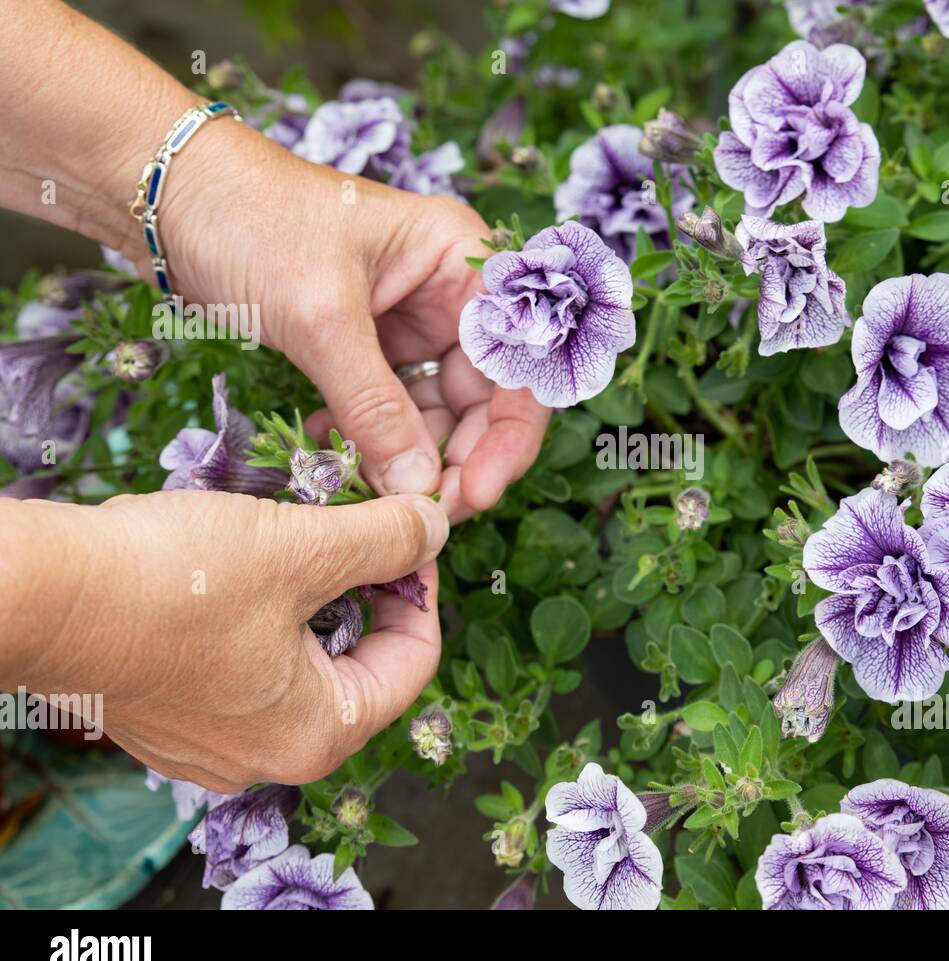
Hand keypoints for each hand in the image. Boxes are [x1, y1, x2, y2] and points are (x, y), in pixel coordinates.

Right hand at [4, 489, 448, 790]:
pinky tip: (241, 568)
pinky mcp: (169, 719)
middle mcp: (269, 756)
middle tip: (356, 526)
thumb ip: (385, 540)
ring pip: (297, 663)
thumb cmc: (176, 580)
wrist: (41, 594)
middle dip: (364, 590)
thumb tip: (436, 527)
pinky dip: (259, 617)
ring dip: (311, 598)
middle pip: (356, 665)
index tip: (409, 536)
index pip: (413, 664)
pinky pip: (242, 667)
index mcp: (320, 734)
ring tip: (299, 537)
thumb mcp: (303, 547)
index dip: (421, 590)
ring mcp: (211, 744)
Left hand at [147, 122, 549, 520]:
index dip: (507, 434)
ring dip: (405, 458)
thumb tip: (418, 488)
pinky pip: (387, 412)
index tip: (473, 493)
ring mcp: (410, 324)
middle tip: (422, 513)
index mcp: (463, 262)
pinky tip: (329, 455)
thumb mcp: (320, 317)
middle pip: (482, 398)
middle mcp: (449, 295)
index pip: (515, 364)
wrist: (169, 196)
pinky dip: (366, 441)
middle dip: (454, 457)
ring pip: (434, 414)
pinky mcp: (369, 348)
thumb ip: (374, 407)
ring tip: (364, 489)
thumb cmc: (251, 220)